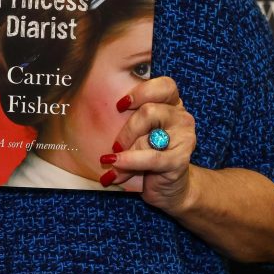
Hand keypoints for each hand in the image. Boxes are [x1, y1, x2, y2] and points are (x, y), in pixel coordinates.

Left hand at [101, 76, 196, 215]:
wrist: (167, 188)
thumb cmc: (146, 155)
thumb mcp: (135, 134)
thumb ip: (123, 120)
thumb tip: (89, 112)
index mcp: (171, 104)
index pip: (164, 85)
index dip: (140, 92)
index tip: (119, 106)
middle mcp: (181, 117)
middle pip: (150, 110)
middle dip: (127, 129)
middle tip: (115, 145)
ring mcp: (184, 137)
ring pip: (150, 132)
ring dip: (127, 146)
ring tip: (112, 160)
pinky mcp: (180, 159)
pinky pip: (151, 157)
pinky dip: (130, 162)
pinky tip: (115, 169)